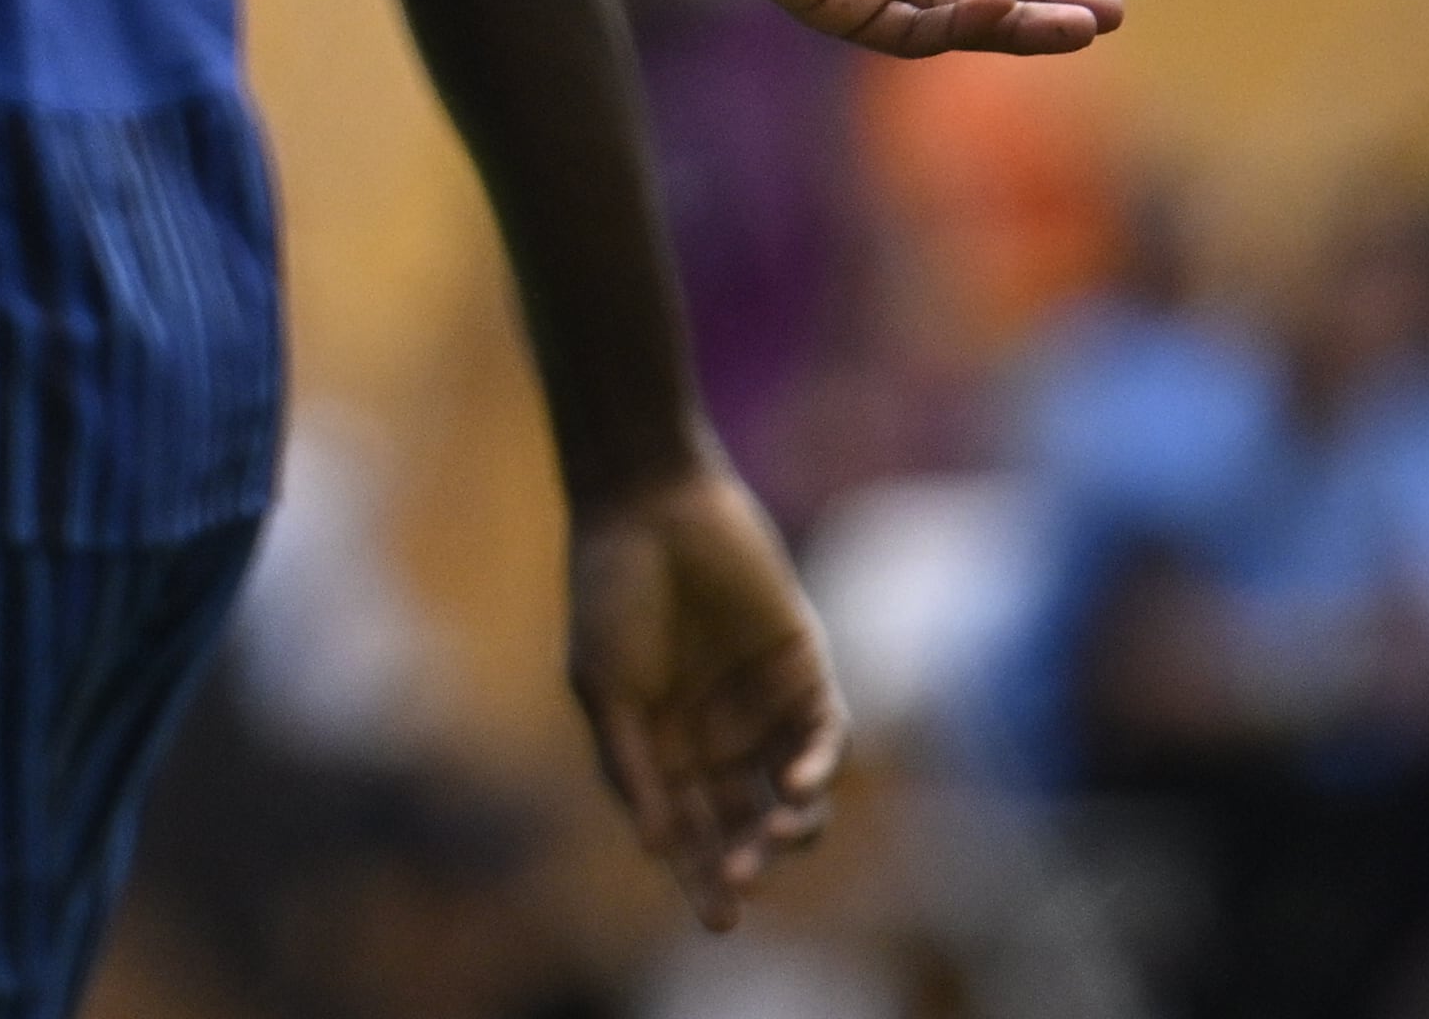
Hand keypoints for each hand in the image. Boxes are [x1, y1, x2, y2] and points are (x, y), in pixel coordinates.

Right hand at [569, 458, 845, 929]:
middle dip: (746, 861)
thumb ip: (632, 766)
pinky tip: (796, 786)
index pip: (689, 832)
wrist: (649, 506)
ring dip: (788, 828)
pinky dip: (815, 770)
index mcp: (662, 749)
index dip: (702, 878)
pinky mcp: (805, 672)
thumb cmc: (609, 594)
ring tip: (775, 838)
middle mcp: (717, 739)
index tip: (719, 922)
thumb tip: (652, 849)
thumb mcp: (604, 688)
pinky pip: (824, 738)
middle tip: (743, 883)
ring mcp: (763, 708)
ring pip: (792, 796)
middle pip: (743, 824)